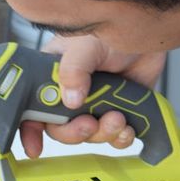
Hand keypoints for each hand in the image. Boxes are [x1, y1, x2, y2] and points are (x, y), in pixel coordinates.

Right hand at [20, 34, 166, 157]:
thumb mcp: (86, 45)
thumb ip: (74, 69)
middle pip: (61, 129)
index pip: (32, 110)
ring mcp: (95, 106)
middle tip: (89, 124)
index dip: (31, 132)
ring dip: (103, 133)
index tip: (35, 149)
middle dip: (75, 132)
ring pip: (90, 136)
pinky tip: (127, 126)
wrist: (148, 35)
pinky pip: (114, 138)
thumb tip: (71, 99)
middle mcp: (71, 95)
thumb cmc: (111, 31)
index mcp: (53, 78)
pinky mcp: (117, 112)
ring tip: (117, 117)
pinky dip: (121, 137)